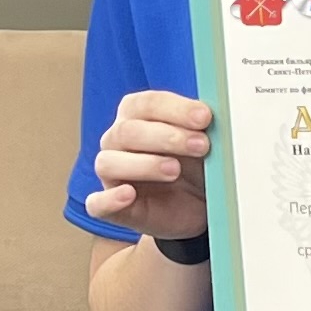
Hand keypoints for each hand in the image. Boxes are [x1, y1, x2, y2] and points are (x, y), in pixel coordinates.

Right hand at [86, 90, 211, 244]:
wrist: (200, 205)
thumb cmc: (196, 164)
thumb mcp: (205, 142)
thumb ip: (204, 126)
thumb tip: (213, 114)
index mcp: (136, 114)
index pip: (146, 104)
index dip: (175, 109)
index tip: (205, 117)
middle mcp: (117, 140)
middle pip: (128, 131)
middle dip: (167, 137)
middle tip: (201, 145)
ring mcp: (111, 174)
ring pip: (109, 163)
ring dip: (144, 165)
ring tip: (175, 170)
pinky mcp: (111, 207)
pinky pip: (97, 203)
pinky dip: (109, 199)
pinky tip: (128, 195)